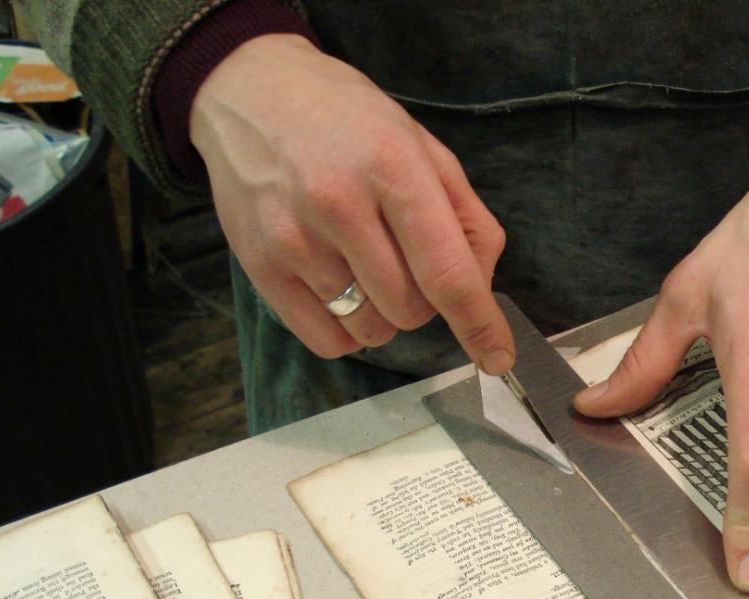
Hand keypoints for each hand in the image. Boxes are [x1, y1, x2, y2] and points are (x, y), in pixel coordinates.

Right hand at [191, 34, 512, 371]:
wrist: (250, 91)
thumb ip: (467, 218)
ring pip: (370, 330)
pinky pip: (326, 340)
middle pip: (411, 311)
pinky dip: (346, 330)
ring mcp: (294, 239)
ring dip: (383, 315)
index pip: (447, 273)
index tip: (498, 358)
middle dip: (423, 301)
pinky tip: (340, 288)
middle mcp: (340, 205)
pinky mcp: (260, 265)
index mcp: (393, 169)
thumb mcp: (424, 147)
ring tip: (364, 264)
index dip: (479, 324)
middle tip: (402, 258)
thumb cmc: (349, 121)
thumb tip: (482, 289)